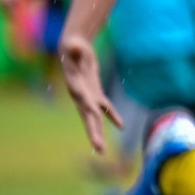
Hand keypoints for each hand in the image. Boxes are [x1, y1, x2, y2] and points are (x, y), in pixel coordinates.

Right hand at [58, 33, 121, 152]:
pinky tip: (121, 126)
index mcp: (75, 86)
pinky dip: (113, 116)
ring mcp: (88, 96)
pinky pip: (105, 108)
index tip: (95, 119)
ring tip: (102, 149)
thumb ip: (74, 48)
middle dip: (93, 133)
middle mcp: (80, 96)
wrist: (73, 49)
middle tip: (99, 149)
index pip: (83, 99)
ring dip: (99, 132)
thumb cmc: (73, 46)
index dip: (89, 107)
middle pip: (88, 117)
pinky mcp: (95, 93)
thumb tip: (74, 45)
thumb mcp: (73, 44)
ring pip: (95, 118)